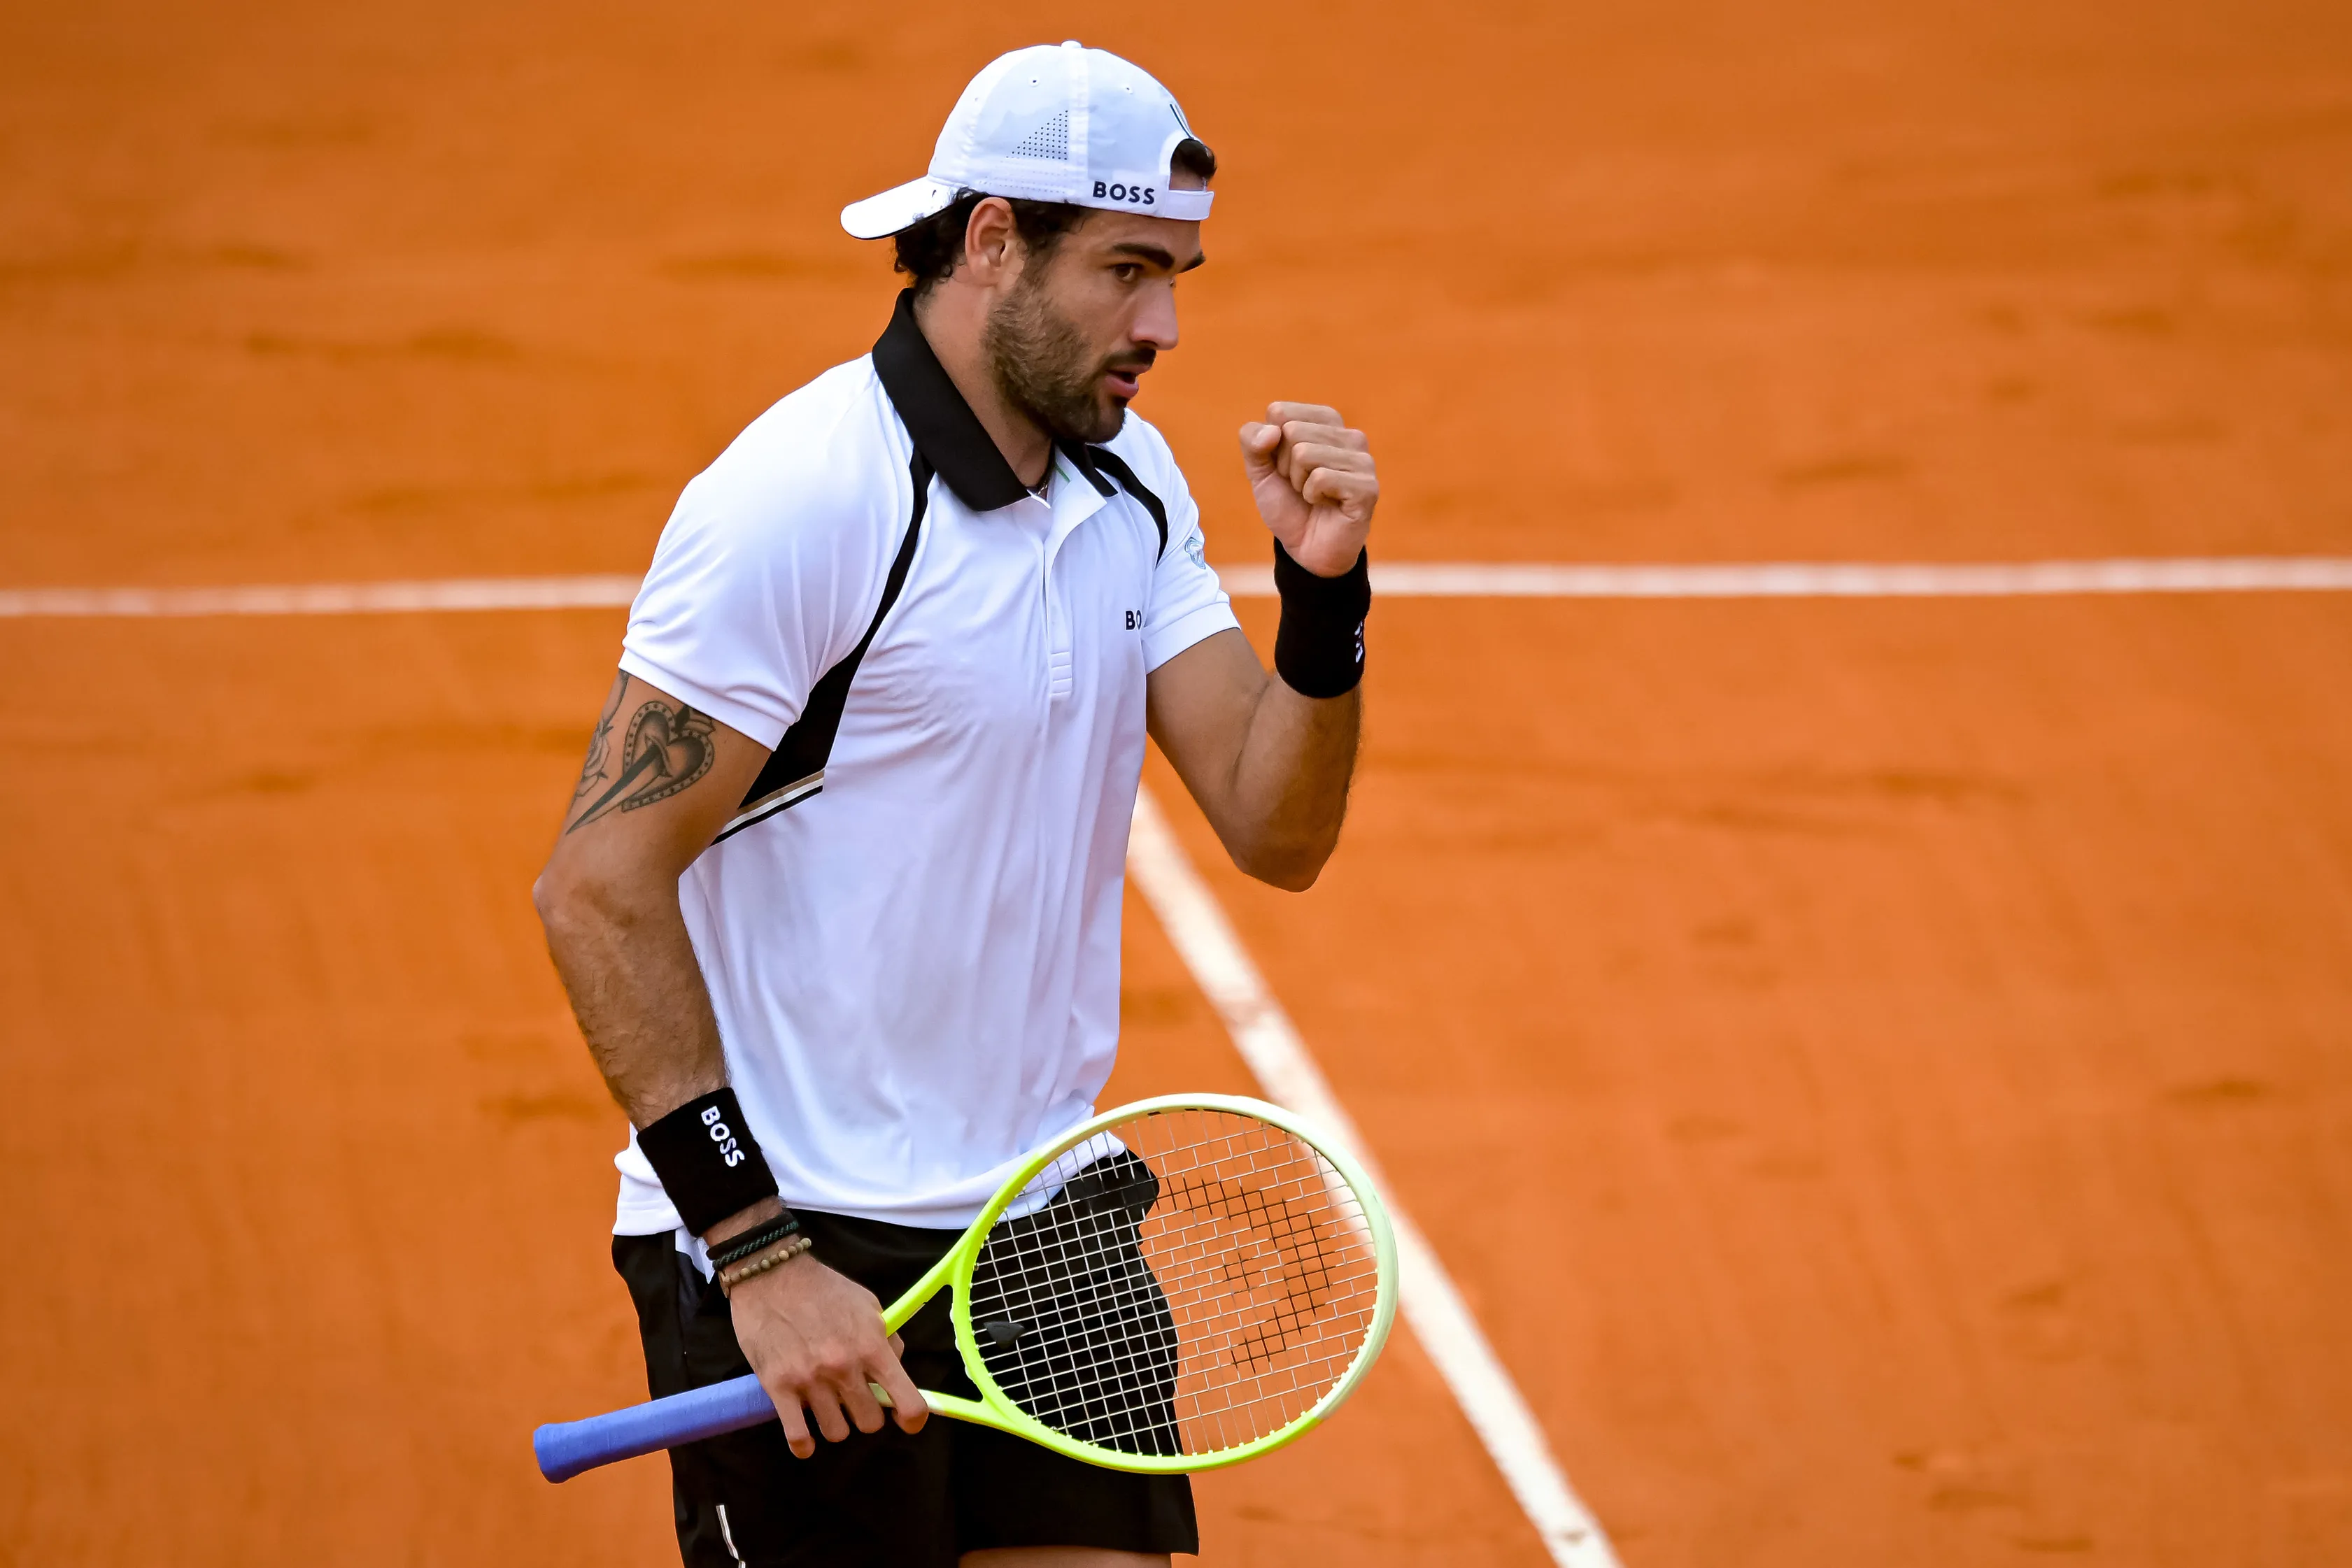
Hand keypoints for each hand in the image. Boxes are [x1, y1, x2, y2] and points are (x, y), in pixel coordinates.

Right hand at [728, 1253, 926, 1457]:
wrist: (771, 1274)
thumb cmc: (822, 1289)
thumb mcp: (867, 1304)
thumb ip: (886, 1337)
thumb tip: (897, 1365)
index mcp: (872, 1346)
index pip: (907, 1401)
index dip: (913, 1419)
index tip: (906, 1421)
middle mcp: (844, 1367)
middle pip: (869, 1423)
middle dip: (866, 1414)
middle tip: (855, 1399)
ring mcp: (810, 1380)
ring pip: (836, 1433)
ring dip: (835, 1423)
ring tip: (826, 1405)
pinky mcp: (778, 1387)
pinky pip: (798, 1437)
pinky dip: (803, 1443)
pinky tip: (804, 1435)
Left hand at [1237, 402, 1377, 577]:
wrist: (1306, 550)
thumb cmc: (1289, 505)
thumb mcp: (1260, 471)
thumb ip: (1252, 441)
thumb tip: (1272, 431)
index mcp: (1326, 421)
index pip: (1279, 412)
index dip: (1271, 446)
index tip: (1286, 468)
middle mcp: (1350, 435)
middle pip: (1291, 431)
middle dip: (1285, 466)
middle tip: (1300, 486)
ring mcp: (1362, 460)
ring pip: (1305, 453)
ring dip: (1298, 483)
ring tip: (1313, 496)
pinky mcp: (1367, 486)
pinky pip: (1321, 477)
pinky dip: (1312, 496)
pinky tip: (1326, 505)